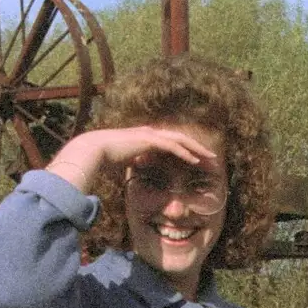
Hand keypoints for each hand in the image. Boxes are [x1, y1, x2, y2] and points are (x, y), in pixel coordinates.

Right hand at [46, 125, 219, 193]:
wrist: (93, 150)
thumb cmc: (105, 159)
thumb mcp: (126, 163)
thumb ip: (136, 165)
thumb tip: (138, 175)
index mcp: (147, 139)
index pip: (173, 144)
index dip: (188, 152)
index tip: (201, 162)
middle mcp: (151, 133)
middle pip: (181, 140)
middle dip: (198, 149)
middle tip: (213, 159)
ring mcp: (150, 134)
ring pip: (181, 141)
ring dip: (197, 150)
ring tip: (211, 159)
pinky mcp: (149, 140)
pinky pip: (172, 146)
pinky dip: (185, 153)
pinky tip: (196, 161)